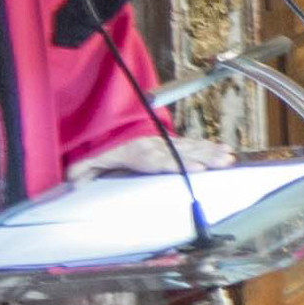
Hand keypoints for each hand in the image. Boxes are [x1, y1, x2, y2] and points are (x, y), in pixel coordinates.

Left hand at [65, 134, 234, 181]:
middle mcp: (152, 145)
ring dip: (210, 151)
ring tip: (229, 156)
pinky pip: (190, 144)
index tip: (195, 168)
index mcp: (134, 151)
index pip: (157, 159)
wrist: (102, 122)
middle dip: (203, 156)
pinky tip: (223, 150)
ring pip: (189, 146)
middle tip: (223, 161)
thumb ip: (82, 170)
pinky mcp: (168, 142)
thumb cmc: (97, 145)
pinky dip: (208, 146)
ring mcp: (162, 142)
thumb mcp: (85, 158)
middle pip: (180, 152)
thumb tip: (74, 182)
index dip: (175, 163)